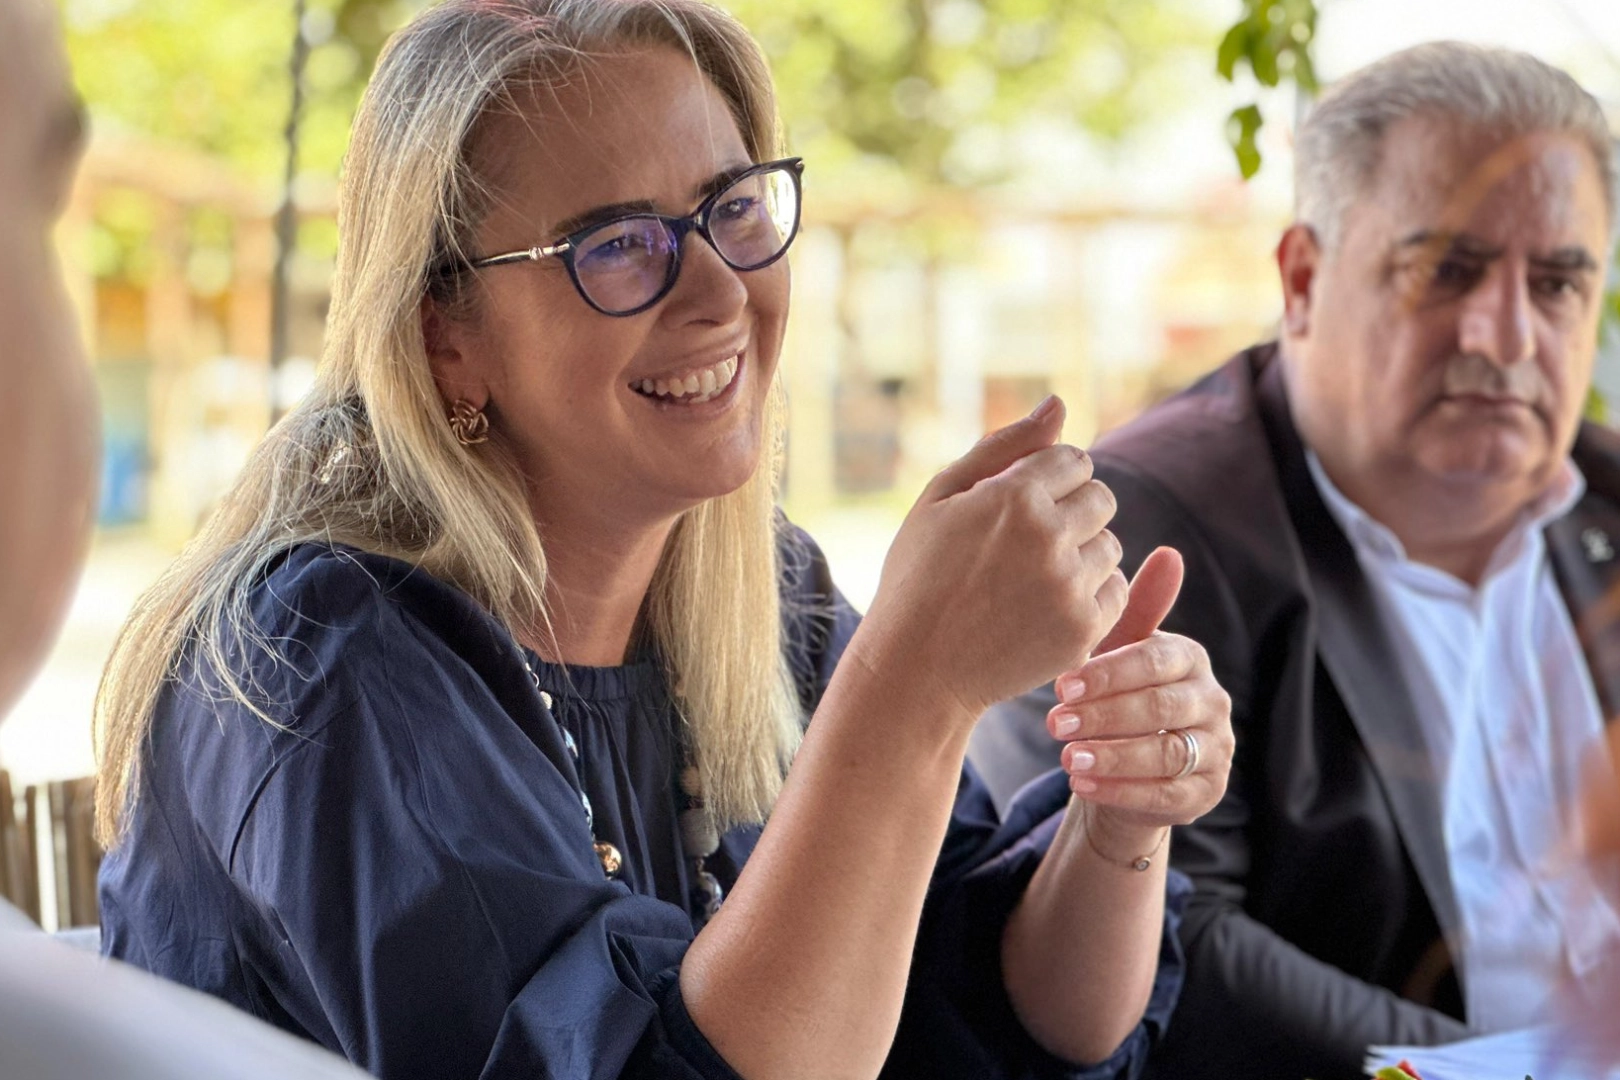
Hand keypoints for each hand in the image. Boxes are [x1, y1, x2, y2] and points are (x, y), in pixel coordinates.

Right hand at [851, 396, 1126, 725]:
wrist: (915, 670)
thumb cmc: (918, 576)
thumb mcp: (940, 499)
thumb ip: (1003, 446)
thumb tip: (1060, 403)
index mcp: (1014, 495)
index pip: (1074, 459)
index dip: (1048, 479)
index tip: (1019, 507)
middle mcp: (1049, 536)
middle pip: (1101, 498)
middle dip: (1072, 511)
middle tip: (1028, 543)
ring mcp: (1069, 586)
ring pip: (1111, 545)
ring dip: (1082, 554)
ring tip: (1032, 578)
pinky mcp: (1083, 630)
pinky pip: (1115, 591)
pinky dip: (1089, 595)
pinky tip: (1045, 606)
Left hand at [1046, 548, 1232, 837]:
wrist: (1123, 766)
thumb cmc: (1115, 695)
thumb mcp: (1116, 653)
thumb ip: (1133, 609)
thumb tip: (1169, 553)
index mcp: (1190, 658)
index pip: (1155, 660)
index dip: (1109, 674)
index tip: (1061, 686)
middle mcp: (1212, 701)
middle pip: (1161, 707)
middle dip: (1104, 716)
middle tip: (1055, 723)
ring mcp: (1216, 749)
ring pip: (1167, 753)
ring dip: (1112, 757)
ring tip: (1067, 759)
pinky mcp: (1208, 793)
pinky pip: (1167, 795)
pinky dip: (1122, 791)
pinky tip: (1082, 786)